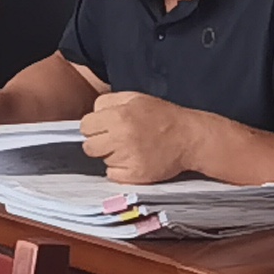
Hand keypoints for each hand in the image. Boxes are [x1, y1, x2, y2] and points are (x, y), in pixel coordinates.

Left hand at [77, 90, 211, 185]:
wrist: (189, 137)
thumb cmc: (162, 115)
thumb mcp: (134, 97)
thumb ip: (107, 102)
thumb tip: (91, 114)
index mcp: (118, 116)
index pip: (84, 126)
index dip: (93, 126)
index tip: (103, 127)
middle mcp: (120, 138)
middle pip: (89, 147)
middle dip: (98, 142)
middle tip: (115, 139)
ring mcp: (128, 159)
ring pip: (102, 160)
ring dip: (111, 156)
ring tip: (129, 148)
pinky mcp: (136, 175)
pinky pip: (112, 175)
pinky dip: (119, 170)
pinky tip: (132, 160)